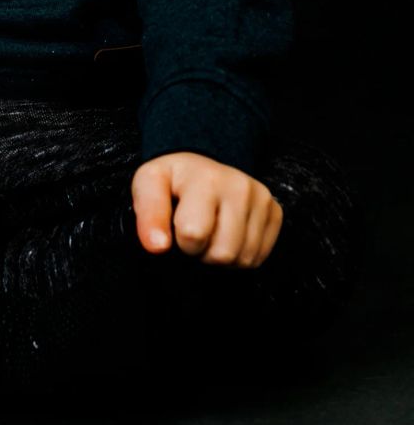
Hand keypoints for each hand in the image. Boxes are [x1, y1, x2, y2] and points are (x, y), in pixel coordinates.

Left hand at [130, 151, 282, 266]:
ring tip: (211, 233)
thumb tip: (157, 247)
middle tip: (195, 232)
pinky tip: (228, 236)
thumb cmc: (173, 180)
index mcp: (205, 178)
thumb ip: (148, 214)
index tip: (177, 226)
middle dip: (203, 253)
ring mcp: (261, 199)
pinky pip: (258, 257)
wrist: (200, 164)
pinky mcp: (275, 211)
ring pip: (243, 259)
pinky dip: (240, 256)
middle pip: (223, 254)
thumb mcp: (148, 185)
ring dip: (221, 258)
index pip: (194, 234)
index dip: (181, 241)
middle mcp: (239, 186)